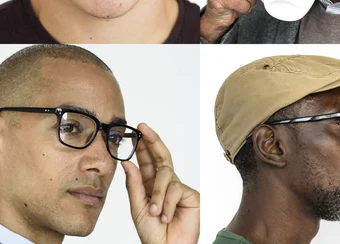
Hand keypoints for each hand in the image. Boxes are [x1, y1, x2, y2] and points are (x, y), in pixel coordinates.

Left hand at [123, 123, 199, 243]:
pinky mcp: (190, 194)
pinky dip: (167, 203)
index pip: (148, 161)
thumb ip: (134, 185)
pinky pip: (176, 189)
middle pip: (161, 156)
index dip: (143, 145)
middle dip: (152, 141)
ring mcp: (178, 187)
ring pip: (166, 174)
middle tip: (143, 129)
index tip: (137, 130)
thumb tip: (127, 163)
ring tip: (154, 212)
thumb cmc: (152, 234)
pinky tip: (166, 216)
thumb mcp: (138, 208)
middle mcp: (165, 183)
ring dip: (158, 194)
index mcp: (151, 185)